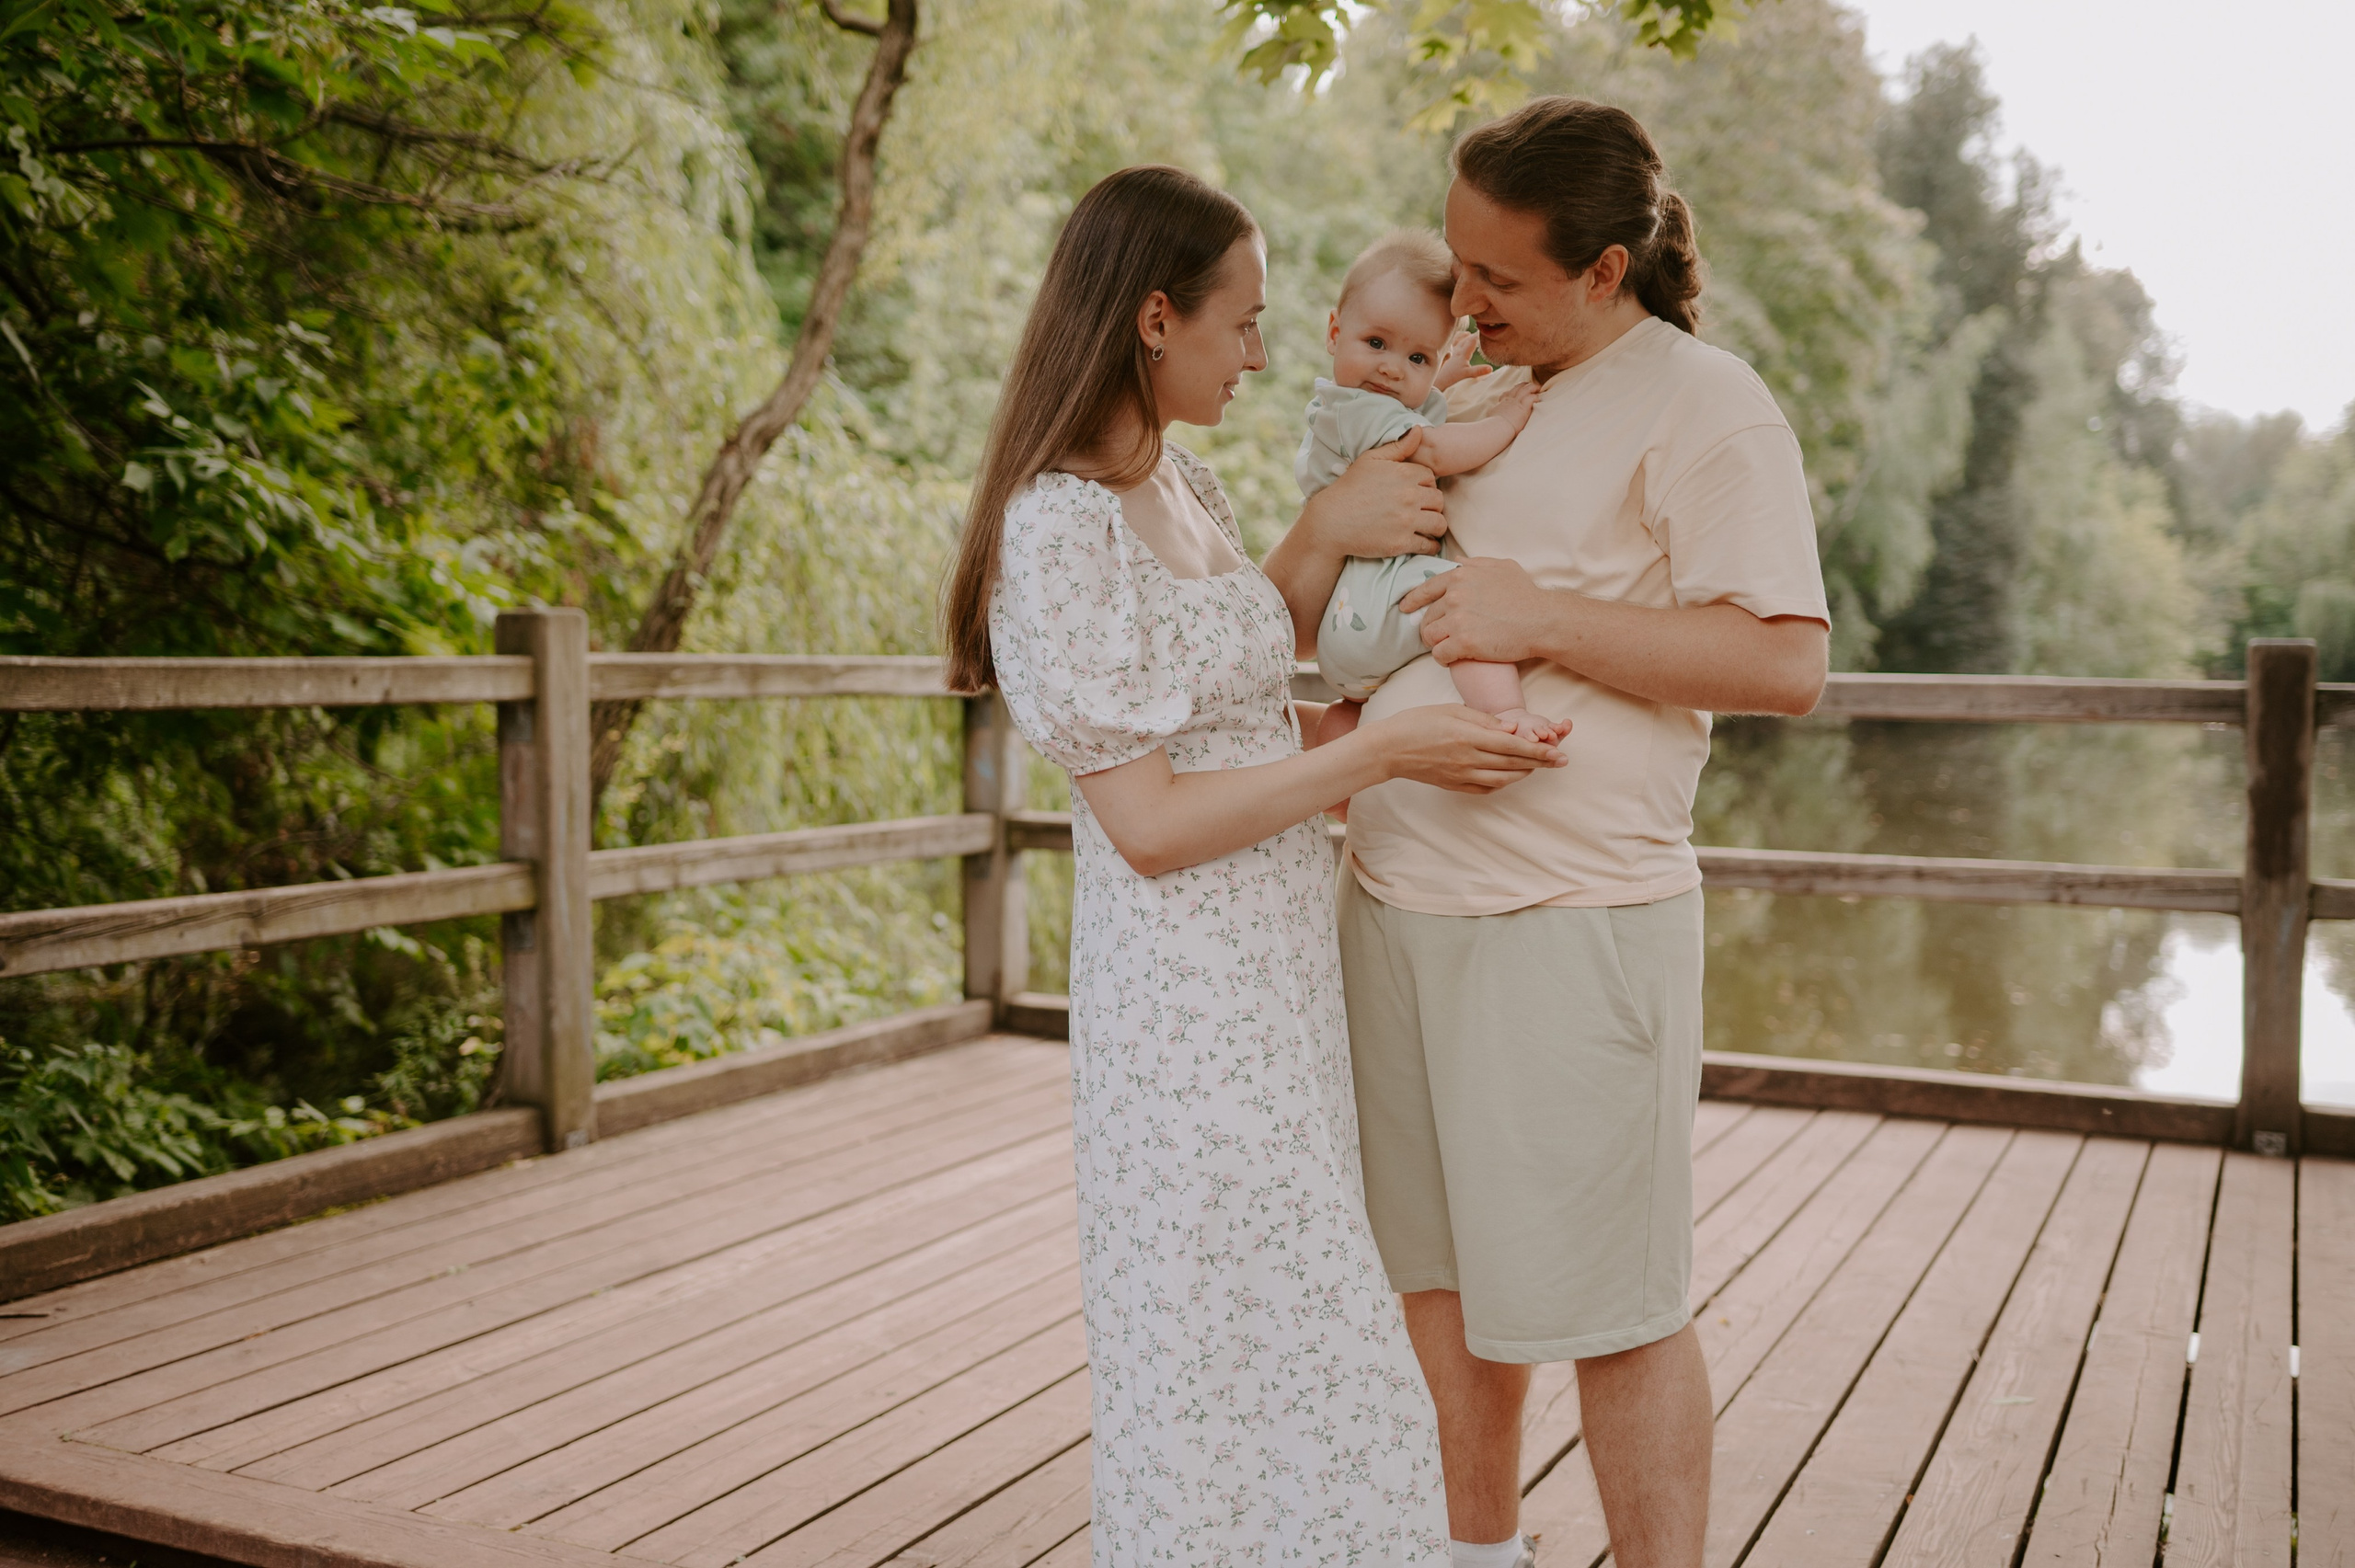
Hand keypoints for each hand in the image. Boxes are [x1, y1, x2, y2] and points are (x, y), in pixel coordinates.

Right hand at [1301, 429, 1446, 559]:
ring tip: (1425, 527)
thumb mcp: (1370, 460)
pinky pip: (1429, 545)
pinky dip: (1430, 545)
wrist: (1330, 521)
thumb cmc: (1349, 489)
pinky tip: (1424, 542)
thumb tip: (1420, 430)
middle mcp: (1409, 496)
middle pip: (1439, 500)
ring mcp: (1406, 521)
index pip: (1431, 478)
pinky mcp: (1401, 543)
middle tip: (1421, 510)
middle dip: (1432, 505)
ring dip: (1434, 525)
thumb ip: (1398, 447)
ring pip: (1439, 523)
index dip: (1425, 485)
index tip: (1416, 492)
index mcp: (1404, 474)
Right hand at [1365, 703, 1564, 793]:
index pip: (1513, 745)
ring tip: (1538, 767)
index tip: (1558, 751)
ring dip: (1524, 773)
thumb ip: (1484, 719)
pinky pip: (1486, 788)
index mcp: (1469, 737)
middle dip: (1541, 763)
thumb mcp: (1451, 710)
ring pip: (1503, 779)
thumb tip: (1513, 728)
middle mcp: (1469, 759)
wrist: (1388, 749)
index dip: (1539, 750)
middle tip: (1562, 761)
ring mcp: (1462, 775)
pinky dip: (1503, 783)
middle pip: (1513, 763)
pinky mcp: (1455, 785)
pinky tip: (1510, 776)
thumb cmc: (1417, 722)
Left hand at [1398, 556, 1562, 666]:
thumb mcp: (1503, 567)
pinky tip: (1453, 659)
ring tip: (1449, 648)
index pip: (1426, 589)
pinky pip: (1440, 655)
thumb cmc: (1526, 594)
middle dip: (1432, 628)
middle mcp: (1455, 596)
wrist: (1541, 619)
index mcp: (1460, 577)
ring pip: (1430, 637)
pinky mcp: (1464, 642)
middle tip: (1443, 636)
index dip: (1412, 600)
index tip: (1405, 608)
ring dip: (1437, 644)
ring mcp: (1458, 619)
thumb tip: (1457, 561)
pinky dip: (1444, 659)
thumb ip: (1476, 564)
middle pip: (1427, 617)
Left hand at [1434, 329, 1491, 391]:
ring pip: (1456, 341)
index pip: (1472, 341)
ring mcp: (1449, 353)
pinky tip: (1452, 344)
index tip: (1483, 331)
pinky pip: (1449, 345)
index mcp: (1462, 353)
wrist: (1436, 381)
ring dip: (1462, 337)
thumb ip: (1478, 371)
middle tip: (1477, 332)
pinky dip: (1453, 342)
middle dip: (1472, 335)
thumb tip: (1490, 369)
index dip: (1478, 336)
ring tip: (1466, 334)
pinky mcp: (1443, 356)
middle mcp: (1456, 350)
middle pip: (1465, 339)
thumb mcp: (1467, 374)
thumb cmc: (1451, 377)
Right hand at [1495, 379, 1539, 433]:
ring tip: (1538, 388)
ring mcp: (1516, 402)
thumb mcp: (1491, 416)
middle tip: (1529, 386)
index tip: (1516, 393)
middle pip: (1518, 387)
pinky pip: (1531, 398)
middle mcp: (1509, 400)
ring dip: (1533, 387)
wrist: (1496, 428)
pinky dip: (1536, 397)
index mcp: (1502, 402)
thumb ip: (1493, 413)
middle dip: (1524, 385)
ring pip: (1526, 389)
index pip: (1507, 394)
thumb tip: (1491, 413)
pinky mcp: (1523, 407)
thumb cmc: (1493, 425)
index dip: (1512, 392)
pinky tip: (1538, 399)